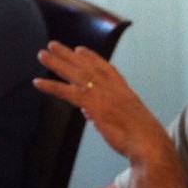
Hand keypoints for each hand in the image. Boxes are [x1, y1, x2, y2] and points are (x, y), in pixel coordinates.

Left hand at [34, 41, 166, 162]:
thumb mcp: (126, 121)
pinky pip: (67, 92)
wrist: (149, 143)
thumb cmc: (142, 138)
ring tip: (42, 55)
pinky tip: (38, 82)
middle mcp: (113, 88)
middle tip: (53, 45)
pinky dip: (51, 86)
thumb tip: (87, 112)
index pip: (106, 68)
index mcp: (124, 91)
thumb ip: (105, 113)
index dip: (92, 58)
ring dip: (57, 63)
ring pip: (75, 74)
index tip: (80, 50)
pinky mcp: (93, 104)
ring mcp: (103, 94)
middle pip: (87, 66)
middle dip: (69, 55)